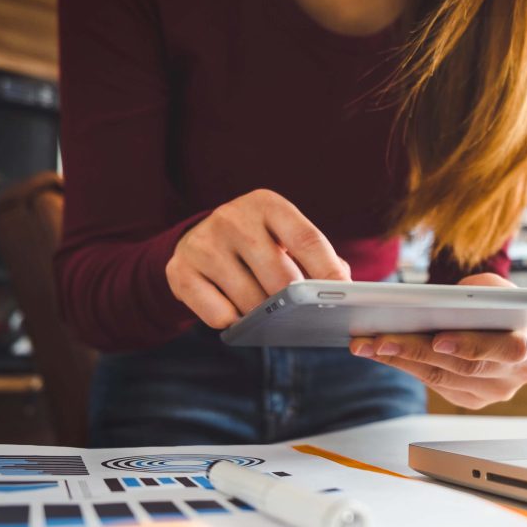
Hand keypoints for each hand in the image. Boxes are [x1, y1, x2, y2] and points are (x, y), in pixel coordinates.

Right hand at [166, 188, 350, 327]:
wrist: (199, 243)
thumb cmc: (259, 246)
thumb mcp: (287, 240)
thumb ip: (321, 259)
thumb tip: (345, 289)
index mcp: (267, 205)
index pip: (307, 240)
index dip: (329, 271)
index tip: (346, 296)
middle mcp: (232, 217)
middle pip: (281, 277)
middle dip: (295, 303)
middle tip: (302, 314)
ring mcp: (203, 243)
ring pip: (251, 301)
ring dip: (265, 316)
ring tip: (266, 310)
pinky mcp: (180, 271)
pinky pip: (220, 315)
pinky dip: (234, 322)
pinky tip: (235, 310)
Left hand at [349, 273, 526, 409]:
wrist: (507, 325)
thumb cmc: (499, 302)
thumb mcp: (494, 287)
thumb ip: (479, 290)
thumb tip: (444, 301)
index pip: (507, 349)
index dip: (473, 345)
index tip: (439, 339)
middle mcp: (518, 373)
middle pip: (464, 367)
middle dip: (419, 350)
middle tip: (382, 339)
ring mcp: (497, 391)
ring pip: (444, 378)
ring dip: (402, 360)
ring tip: (370, 344)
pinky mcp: (474, 400)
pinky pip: (436, 385)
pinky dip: (406, 367)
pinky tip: (382, 353)